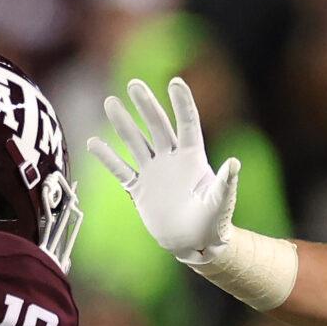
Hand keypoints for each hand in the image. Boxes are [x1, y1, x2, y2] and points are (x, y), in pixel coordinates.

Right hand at [85, 77, 239, 263]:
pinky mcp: (140, 189)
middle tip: (134, 84)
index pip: (187, 124)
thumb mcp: (221, 203)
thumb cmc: (213, 223)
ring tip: (110, 102)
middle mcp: (171, 159)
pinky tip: (92, 143)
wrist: (194, 243)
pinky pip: (120, 169)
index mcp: (193, 158)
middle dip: (146, 105)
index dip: (182, 103)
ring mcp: (154, 172)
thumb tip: (234, 163)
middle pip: (157, 126)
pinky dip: (107, 157)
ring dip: (123, 123)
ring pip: (135, 142)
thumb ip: (225, 183)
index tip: (175, 81)